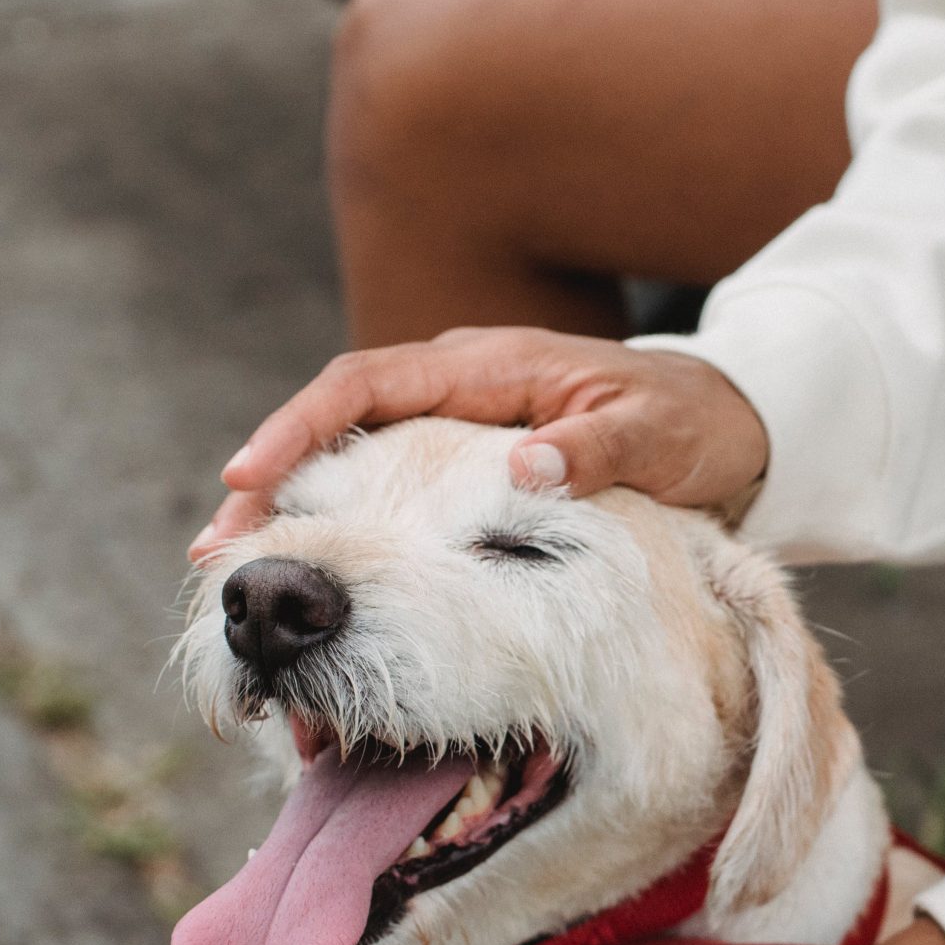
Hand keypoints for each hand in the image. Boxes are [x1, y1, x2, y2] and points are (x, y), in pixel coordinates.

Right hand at [193, 328, 770, 559]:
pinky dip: (346, 528)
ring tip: (241, 571)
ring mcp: (456, 423)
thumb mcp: (655, 436)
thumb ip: (595, 450)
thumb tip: (525, 466)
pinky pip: (390, 489)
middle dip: (272, 480)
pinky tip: (319, 578)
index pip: (367, 384)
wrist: (727, 424)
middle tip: (217, 550)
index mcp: (487, 365)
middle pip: (336, 424)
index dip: (302, 428)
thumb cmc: (690, 424)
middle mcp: (456, 384)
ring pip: (353, 460)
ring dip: (298, 511)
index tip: (250, 477)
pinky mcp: (466, 462)